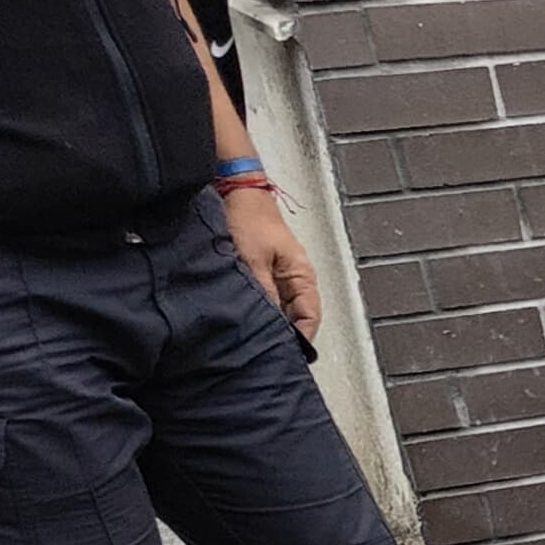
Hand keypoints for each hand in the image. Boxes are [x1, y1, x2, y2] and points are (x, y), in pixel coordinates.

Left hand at [223, 186, 319, 338]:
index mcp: (302, 275)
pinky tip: (245, 314)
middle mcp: (294, 278)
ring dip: (269, 319)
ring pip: (280, 308)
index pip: (310, 317)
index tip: (286, 354)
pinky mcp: (263, 270)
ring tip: (254, 335)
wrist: (235, 190)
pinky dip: (259, 307)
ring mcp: (279, 274)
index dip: (301, 338)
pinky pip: (267, 297)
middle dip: (284, 332)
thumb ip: (264, 295)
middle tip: (267, 349)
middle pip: (296, 316)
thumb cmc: (249, 218)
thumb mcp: (253, 262)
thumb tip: (268, 324)